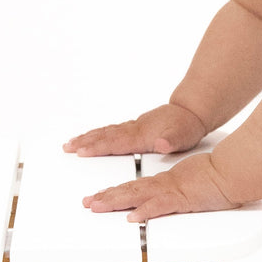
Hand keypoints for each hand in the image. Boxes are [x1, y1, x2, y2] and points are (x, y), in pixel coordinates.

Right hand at [64, 103, 207, 156]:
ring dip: (89, 137)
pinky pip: (113, 130)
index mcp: (143, 134)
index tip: (81, 151)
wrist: (193, 111)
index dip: (98, 147)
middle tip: (67, 147)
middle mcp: (136, 129)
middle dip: (85, 142)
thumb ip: (171, 141)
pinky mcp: (137, 126)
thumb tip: (161, 143)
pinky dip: (100, 134)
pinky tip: (95, 137)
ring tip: (72, 143)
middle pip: (106, 135)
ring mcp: (135, 126)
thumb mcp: (183, 136)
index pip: (116, 142)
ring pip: (107, 132)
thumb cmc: (188, 126)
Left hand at [82, 152, 240, 221]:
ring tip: (96, 206)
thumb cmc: (222, 175)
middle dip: (106, 196)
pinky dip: (145, 211)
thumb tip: (182, 196)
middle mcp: (166, 184)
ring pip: (138, 195)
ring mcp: (173, 191)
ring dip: (115, 201)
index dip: (117, 191)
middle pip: (130, 190)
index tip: (101, 196)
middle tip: (88, 202)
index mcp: (169, 181)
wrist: (234, 169)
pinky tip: (133, 217)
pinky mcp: (183, 199)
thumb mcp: (198, 181)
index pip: (137, 186)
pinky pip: (160, 206)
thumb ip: (187, 190)